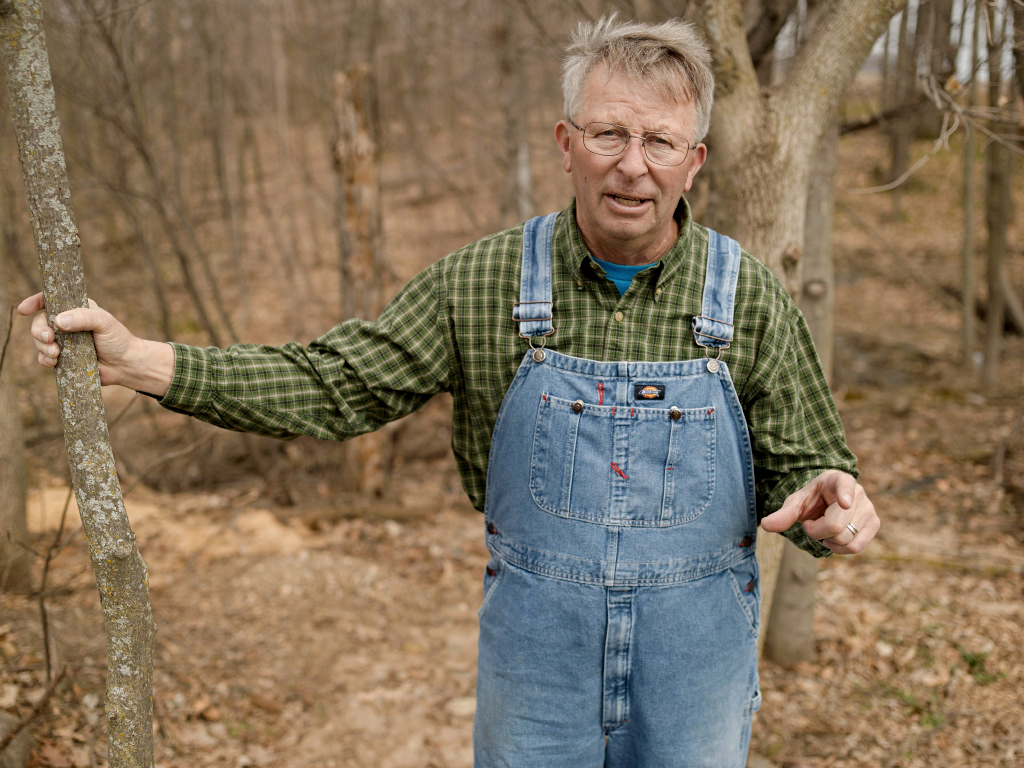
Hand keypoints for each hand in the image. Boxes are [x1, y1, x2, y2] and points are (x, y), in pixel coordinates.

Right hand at [18, 292, 172, 395]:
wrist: (126, 365)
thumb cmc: (118, 340)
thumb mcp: (104, 322)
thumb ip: (83, 318)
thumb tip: (58, 321)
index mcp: (76, 310)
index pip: (49, 301)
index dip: (34, 302)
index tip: (24, 309)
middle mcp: (67, 324)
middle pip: (40, 323)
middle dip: (38, 330)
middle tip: (49, 338)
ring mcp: (64, 342)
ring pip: (40, 341)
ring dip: (42, 347)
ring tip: (56, 353)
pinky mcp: (64, 359)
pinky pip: (45, 358)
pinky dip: (45, 360)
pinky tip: (54, 362)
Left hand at [760, 470, 878, 554]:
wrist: (828, 500)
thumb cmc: (812, 498)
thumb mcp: (796, 502)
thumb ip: (784, 513)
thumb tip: (765, 525)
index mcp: (839, 480)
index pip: (845, 485)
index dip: (845, 495)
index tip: (843, 504)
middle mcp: (859, 492)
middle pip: (836, 525)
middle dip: (817, 531)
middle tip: (811, 524)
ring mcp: (869, 509)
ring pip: (846, 538)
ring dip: (828, 540)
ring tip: (823, 528)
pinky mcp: (873, 524)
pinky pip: (856, 547)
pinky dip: (840, 549)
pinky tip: (832, 540)